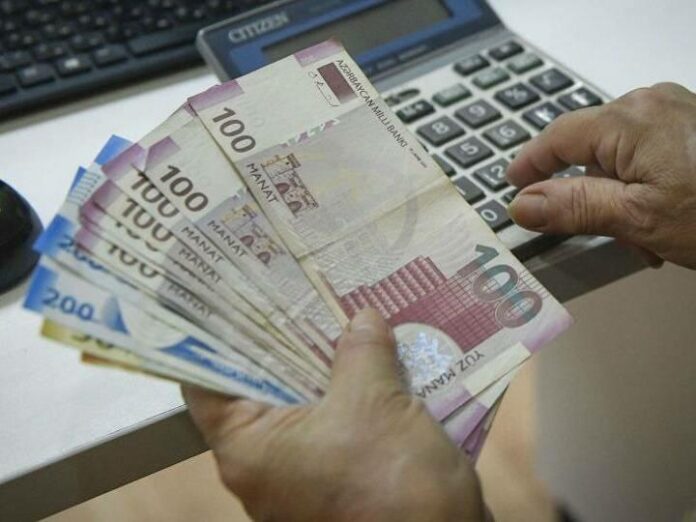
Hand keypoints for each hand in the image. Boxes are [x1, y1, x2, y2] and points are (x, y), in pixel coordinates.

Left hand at [184, 309, 484, 521]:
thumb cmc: (390, 480)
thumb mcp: (373, 403)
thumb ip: (360, 352)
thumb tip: (362, 318)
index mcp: (248, 449)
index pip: (208, 383)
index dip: (218, 337)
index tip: (235, 296)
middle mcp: (266, 464)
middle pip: (262, 387)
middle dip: (287, 340)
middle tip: (298, 292)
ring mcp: (304, 473)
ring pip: (306, 403)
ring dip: (328, 363)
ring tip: (342, 313)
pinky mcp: (341, 476)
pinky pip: (337, 422)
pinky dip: (352, 390)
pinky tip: (375, 354)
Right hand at [506, 82, 695, 268]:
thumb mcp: (638, 217)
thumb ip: (574, 207)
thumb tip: (521, 204)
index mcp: (630, 118)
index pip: (558, 137)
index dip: (530, 163)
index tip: (511, 183)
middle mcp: (651, 103)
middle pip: (592, 152)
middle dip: (593, 196)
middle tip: (610, 238)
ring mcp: (675, 111)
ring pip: (621, 158)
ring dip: (623, 198)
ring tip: (651, 240)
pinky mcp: (693, 125)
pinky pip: (649, 154)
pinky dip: (646, 186)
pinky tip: (666, 219)